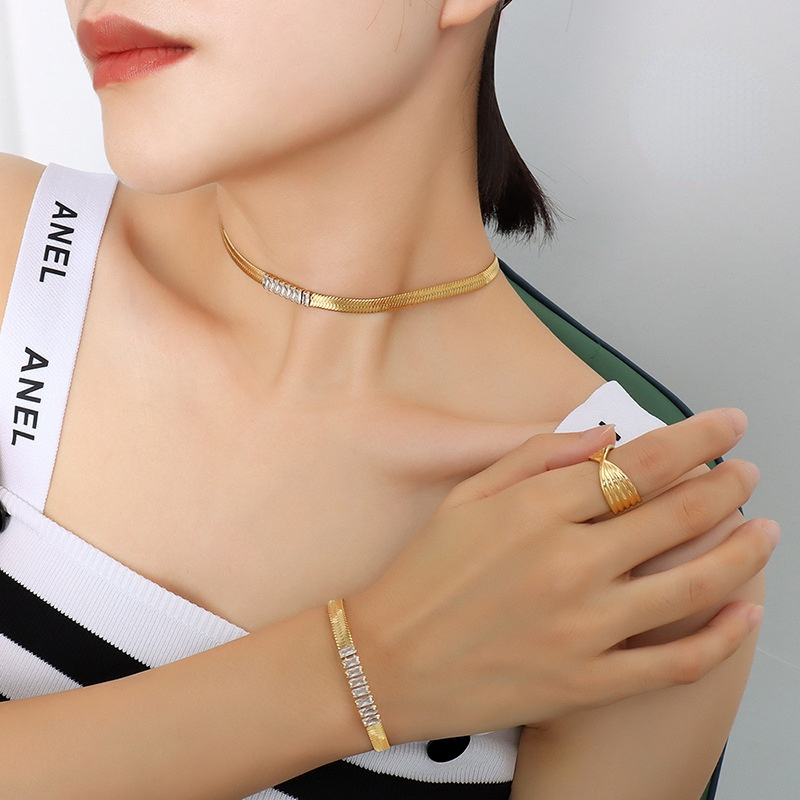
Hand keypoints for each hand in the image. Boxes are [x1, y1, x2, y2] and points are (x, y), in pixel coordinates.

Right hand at [349, 409, 774, 742]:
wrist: (386, 662)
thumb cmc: (422, 575)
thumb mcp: (466, 496)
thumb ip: (535, 455)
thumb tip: (605, 434)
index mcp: (535, 510)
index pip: (639, 463)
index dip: (696, 438)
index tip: (727, 425)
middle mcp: (567, 563)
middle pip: (676, 513)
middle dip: (727, 485)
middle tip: (750, 473)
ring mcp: (582, 628)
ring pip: (692, 584)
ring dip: (742, 552)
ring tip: (766, 531)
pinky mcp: (586, 684)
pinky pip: (675, 662)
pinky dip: (722, 638)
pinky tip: (748, 615)